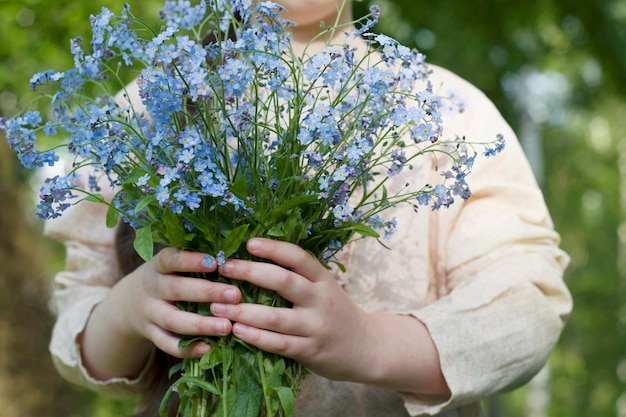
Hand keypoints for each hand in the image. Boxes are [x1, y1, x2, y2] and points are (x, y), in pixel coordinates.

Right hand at [81, 247, 242, 380]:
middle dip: (207, 292)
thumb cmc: (168, 277)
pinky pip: (167, 344)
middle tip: (235, 295)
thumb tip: (236, 252)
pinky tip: (209, 348)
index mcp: (158, 265)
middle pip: (177, 290)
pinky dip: (187, 349)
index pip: (171, 259)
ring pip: (173, 320)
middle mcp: (152, 288)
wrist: (130, 302)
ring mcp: (150, 313)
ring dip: (201, 324)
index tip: (215, 262)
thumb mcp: (173, 263)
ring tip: (227, 327)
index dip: (191, 261)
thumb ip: (197, 259)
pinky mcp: (151, 334)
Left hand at [210, 238, 373, 380]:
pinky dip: (254, 337)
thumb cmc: (335, 312)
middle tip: (224, 268)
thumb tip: (256, 258)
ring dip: (242, 311)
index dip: (273, 249)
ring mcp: (315, 327)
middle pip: (283, 281)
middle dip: (250, 273)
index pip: (298, 258)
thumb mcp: (325, 288)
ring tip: (217, 306)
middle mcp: (320, 300)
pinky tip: (236, 330)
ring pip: (275, 317)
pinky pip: (277, 343)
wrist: (366, 348)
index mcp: (323, 279)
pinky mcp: (309, 351)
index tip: (248, 244)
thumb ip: (299, 276)